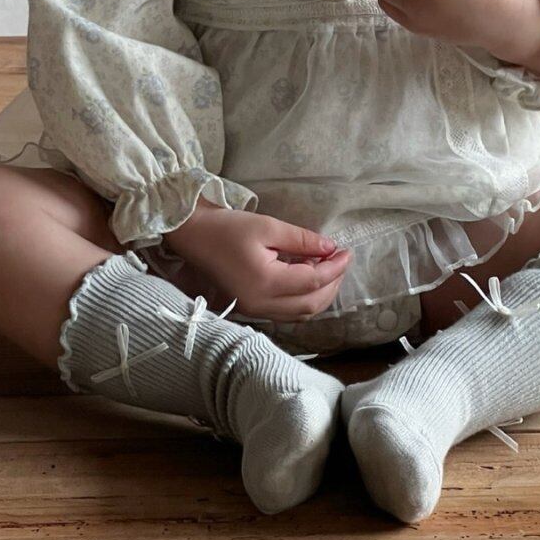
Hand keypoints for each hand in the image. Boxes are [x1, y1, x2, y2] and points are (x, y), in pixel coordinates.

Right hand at [162, 199, 351, 322]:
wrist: (192, 236)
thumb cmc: (227, 227)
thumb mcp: (267, 226)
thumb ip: (302, 240)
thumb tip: (331, 249)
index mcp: (266, 283)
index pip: (313, 281)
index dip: (335, 267)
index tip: (346, 250)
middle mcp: (261, 304)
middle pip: (311, 305)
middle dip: (332, 283)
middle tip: (340, 259)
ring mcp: (254, 311)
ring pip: (300, 313)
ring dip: (320, 294)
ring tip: (326, 267)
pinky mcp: (249, 309)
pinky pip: (286, 312)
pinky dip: (303, 298)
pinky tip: (305, 276)